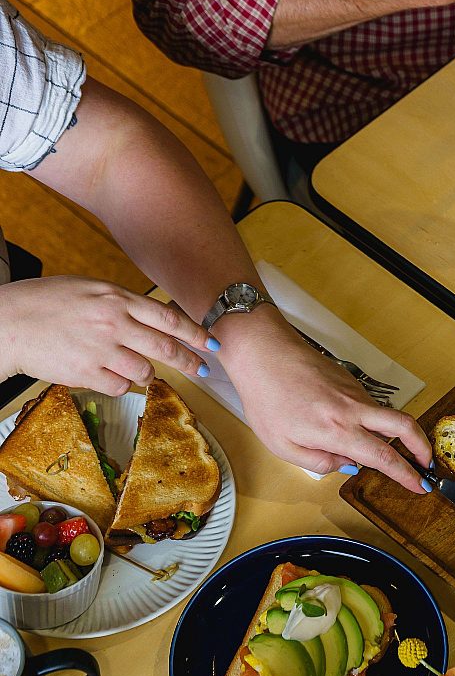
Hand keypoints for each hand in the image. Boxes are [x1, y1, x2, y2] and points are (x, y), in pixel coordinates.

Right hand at [0, 276, 210, 394]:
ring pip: (146, 371)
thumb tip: (155, 319)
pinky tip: (110, 376)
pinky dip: (121, 384)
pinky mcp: (86, 372)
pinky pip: (120, 386)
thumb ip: (122, 303)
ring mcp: (100, 349)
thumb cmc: (47, 302)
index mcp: (116, 298)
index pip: (169, 317)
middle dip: (189, 361)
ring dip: (148, 374)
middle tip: (202, 368)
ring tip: (137, 369)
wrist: (7, 322)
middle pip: (165, 347)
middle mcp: (113, 323)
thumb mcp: (89, 289)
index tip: (212, 342)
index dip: (195, 332)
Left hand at [220, 313, 431, 492]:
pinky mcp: (353, 381)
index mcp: (336, 430)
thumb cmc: (267, 398)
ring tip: (382, 451)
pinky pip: (371, 407)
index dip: (406, 474)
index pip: (383, 457)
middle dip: (423, 448)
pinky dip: (373, 422)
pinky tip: (355, 429)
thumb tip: (348, 466)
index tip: (419, 485)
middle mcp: (353, 409)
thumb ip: (320, 462)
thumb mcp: (283, 446)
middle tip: (426, 463)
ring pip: (388, 417)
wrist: (265, 354)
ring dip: (395, 436)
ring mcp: (356, 392)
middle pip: (405, 427)